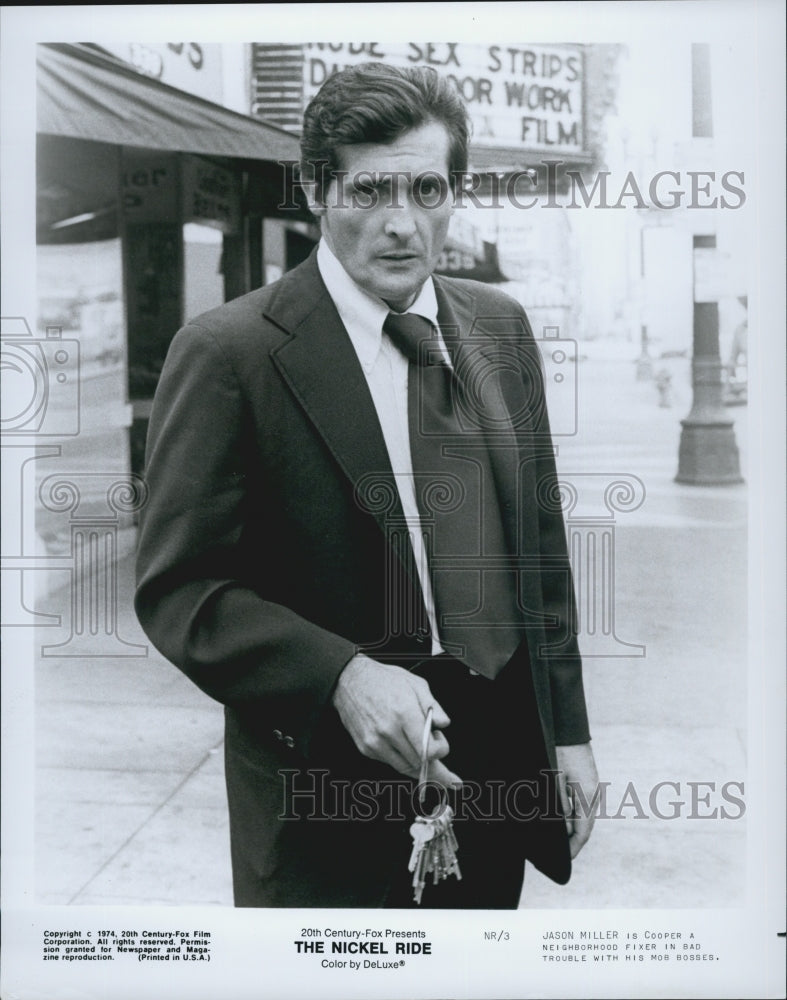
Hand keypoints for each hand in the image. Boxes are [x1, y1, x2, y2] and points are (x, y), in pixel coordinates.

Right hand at [332, 654, 461, 789]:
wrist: (349, 681)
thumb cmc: (383, 679)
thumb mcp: (416, 684)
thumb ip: (433, 706)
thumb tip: (443, 724)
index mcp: (404, 714)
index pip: (429, 751)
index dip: (441, 750)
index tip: (440, 740)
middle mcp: (388, 731)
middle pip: (419, 763)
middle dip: (434, 760)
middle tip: (439, 756)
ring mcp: (375, 742)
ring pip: (405, 767)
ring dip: (418, 762)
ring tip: (422, 749)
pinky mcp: (366, 748)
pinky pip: (391, 762)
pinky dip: (402, 758)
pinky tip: (405, 746)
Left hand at [555, 743, 598, 858]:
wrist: (570, 731)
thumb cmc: (560, 752)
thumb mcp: (554, 780)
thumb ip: (559, 806)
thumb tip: (564, 829)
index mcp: (587, 797)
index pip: (582, 833)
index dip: (573, 848)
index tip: (564, 860)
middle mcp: (594, 797)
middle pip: (584, 828)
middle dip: (572, 841)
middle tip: (557, 853)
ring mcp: (593, 790)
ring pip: (583, 818)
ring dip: (572, 829)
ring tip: (558, 840)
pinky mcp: (589, 785)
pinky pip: (582, 807)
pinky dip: (573, 817)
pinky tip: (562, 820)